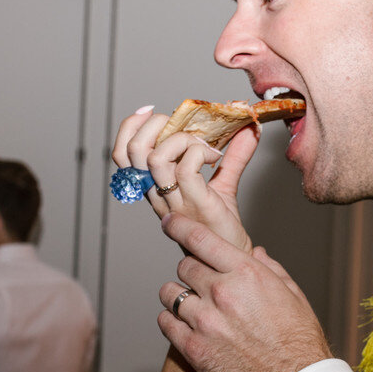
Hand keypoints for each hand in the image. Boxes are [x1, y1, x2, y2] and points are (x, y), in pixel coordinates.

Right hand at [112, 105, 258, 251]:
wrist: (232, 259)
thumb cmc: (219, 227)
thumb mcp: (223, 183)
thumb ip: (235, 154)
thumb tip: (249, 129)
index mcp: (156, 187)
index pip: (123, 154)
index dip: (129, 127)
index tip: (151, 112)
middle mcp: (159, 194)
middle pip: (133, 151)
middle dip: (154, 126)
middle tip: (182, 126)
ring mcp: (175, 201)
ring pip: (155, 158)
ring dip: (180, 139)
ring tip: (203, 144)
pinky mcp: (196, 205)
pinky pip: (186, 170)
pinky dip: (200, 153)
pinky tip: (215, 158)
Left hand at [155, 212, 332, 371]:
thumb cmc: (298, 340)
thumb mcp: (292, 294)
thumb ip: (269, 269)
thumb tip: (256, 253)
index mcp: (247, 273)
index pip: (199, 238)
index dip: (178, 225)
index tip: (169, 222)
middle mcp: (222, 293)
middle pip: (184, 265)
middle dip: (191, 270)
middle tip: (201, 282)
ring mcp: (205, 321)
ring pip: (170, 293)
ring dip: (178, 296)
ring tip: (191, 305)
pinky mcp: (193, 349)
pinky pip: (166, 322)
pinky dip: (172, 321)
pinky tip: (184, 325)